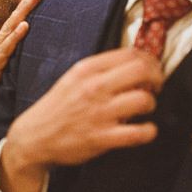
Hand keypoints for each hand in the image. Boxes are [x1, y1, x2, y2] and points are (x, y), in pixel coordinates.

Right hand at [0, 0, 49, 127]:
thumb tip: (41, 56)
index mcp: (3, 48)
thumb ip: (20, 62)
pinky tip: (25, 26)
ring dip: (24, 11)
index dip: (30, 5)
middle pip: (16, 18)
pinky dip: (15, 37)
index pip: (19, 21)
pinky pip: (5, 50)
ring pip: (10, 28)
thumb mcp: (10, 74)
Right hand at [0, 48, 162, 191]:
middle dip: (158, 78)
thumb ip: (101, 69)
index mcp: (88, 68)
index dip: (150, 60)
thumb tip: (135, 64)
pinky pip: (139, 133)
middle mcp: (94, 87)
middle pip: (142, 71)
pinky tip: (145, 130)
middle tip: (156, 86)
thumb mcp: (74, 77)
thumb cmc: (59, 106)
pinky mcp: (102, 137)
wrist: (34, 136)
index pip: (131, 53)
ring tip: (145, 109)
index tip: (153, 69)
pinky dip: (149, 131)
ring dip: (151, 104)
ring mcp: (99, 112)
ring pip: (144, 100)